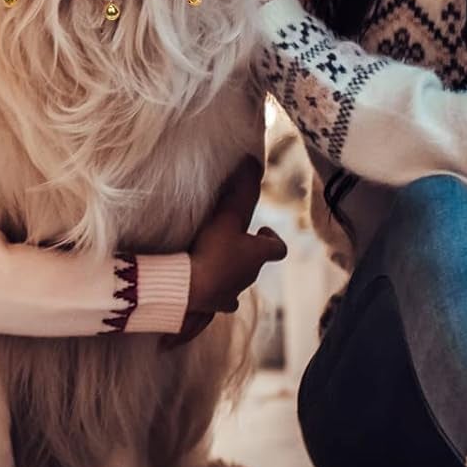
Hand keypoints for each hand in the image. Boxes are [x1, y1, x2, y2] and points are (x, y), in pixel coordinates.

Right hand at [185, 154, 285, 317]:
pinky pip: (215, 301)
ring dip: (227, 273)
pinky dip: (210, 293)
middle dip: (244, 254)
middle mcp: (248, 278)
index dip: (272, 239)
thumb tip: (254, 159)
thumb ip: (241, 190)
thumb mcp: (227, 215)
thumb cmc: (212, 251)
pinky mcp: (212, 307)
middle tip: (227, 240)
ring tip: (209, 263)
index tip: (262, 229)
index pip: (277, 249)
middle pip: (253, 265)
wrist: (189, 289)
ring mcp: (230, 296)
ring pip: (234, 284)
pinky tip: (198, 285)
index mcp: (257, 256)